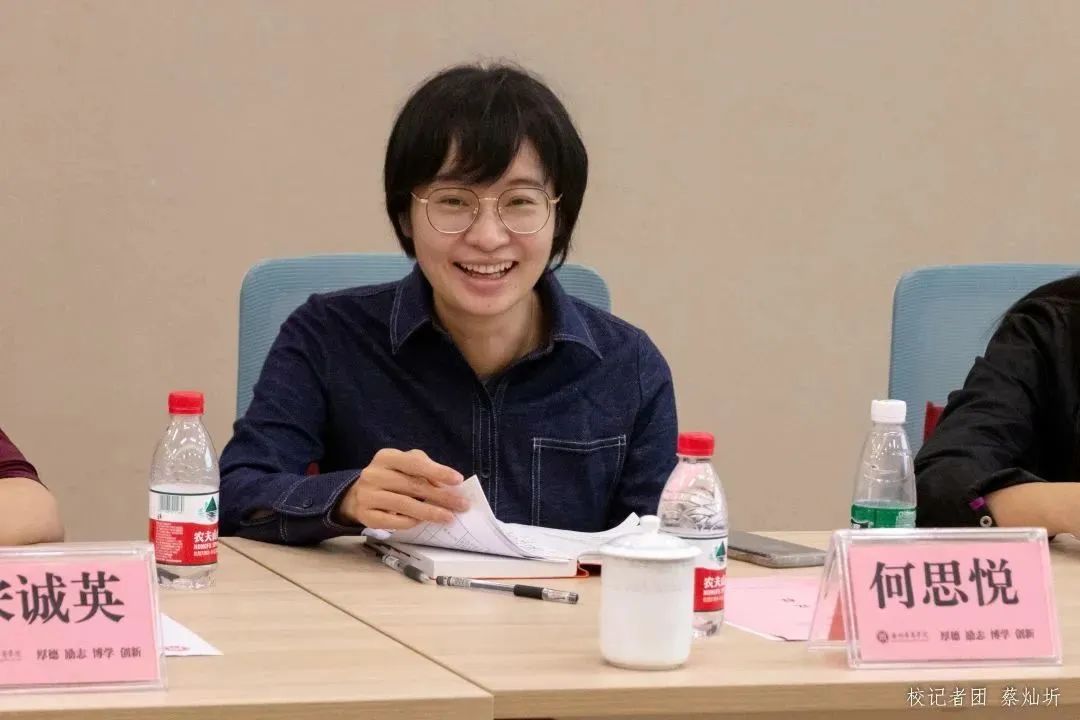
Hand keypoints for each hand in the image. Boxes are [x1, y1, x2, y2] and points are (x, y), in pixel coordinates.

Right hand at [337, 449, 467, 529]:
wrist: (358, 495)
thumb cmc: (390, 477)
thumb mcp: (404, 465)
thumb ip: (424, 469)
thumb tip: (444, 486)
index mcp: (386, 457)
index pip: (414, 462)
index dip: (437, 471)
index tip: (458, 480)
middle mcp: (373, 474)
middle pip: (412, 485)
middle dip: (440, 496)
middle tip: (462, 505)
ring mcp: (367, 495)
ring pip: (404, 505)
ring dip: (430, 512)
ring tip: (449, 517)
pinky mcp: (366, 516)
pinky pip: (393, 521)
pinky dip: (410, 522)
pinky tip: (423, 523)